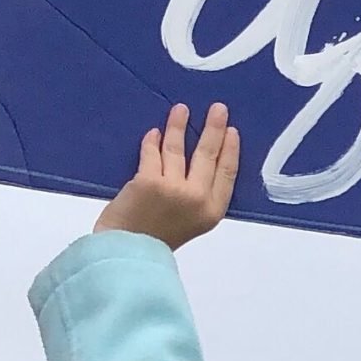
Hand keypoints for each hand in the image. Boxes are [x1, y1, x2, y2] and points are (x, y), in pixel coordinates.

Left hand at [95, 103, 240, 248]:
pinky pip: (152, 154)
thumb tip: (201, 162)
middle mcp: (197, 198)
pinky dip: (152, 141)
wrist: (128, 252)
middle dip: (214, 129)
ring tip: (181, 109)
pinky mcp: (148, 182)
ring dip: (179, 126)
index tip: (232, 131)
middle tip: (218, 108)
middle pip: (208, 156)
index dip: (231, 150)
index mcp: (212, 211)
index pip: (228, 173)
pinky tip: (154, 132)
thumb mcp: (193, 222)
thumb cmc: (157, 238)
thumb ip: (200, 197)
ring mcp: (173, 189)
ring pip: (178, 150)